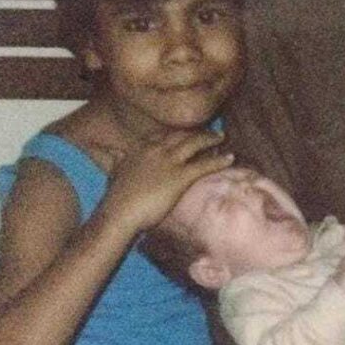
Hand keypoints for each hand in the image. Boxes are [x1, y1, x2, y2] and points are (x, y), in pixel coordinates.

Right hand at [103, 130, 233, 232]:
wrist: (119, 213)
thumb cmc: (116, 197)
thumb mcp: (114, 171)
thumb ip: (117, 160)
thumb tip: (114, 153)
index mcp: (141, 148)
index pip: (165, 134)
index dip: (179, 133)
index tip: (189, 132)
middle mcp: (155, 149)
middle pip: (182, 135)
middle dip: (197, 132)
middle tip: (211, 132)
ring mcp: (168, 161)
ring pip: (195, 143)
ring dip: (210, 139)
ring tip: (222, 137)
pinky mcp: (179, 176)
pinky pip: (204, 165)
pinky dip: (219, 160)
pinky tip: (230, 158)